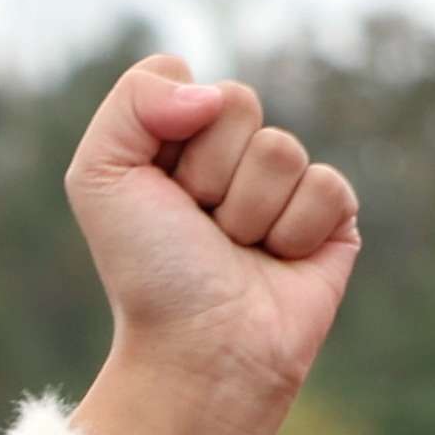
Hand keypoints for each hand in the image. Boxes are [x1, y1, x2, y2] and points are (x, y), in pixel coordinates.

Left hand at [62, 56, 361, 434]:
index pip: (190, 80)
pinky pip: (326, 185)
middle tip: (198, 227)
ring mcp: (285, 184)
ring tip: (234, 253)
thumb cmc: (148, 273)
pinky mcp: (333, 218)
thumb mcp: (100, 176)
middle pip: (240, 103)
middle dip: (210, 172)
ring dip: (248, 212)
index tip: (158, 195)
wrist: (199, 353)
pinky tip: (277, 264)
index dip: (171, 136)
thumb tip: (211, 92)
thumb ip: (133, 100)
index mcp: (177, 139)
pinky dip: (294, 232)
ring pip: (282, 149)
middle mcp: (232, 156)